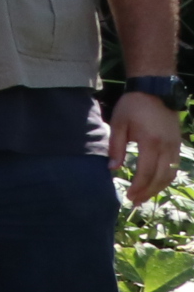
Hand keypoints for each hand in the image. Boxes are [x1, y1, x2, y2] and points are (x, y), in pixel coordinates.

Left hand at [109, 91, 180, 207]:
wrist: (155, 89)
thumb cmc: (133, 105)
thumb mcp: (118, 123)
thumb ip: (116, 147)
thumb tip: (112, 169)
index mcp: (150, 142)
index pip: (146, 172)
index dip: (138, 187)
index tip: (129, 196)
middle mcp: (166, 146)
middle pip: (160, 177)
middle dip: (148, 191)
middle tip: (135, 201)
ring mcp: (175, 146)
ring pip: (170, 174)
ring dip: (158, 187)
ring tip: (144, 196)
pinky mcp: (178, 143)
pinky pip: (174, 166)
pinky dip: (166, 178)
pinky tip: (156, 183)